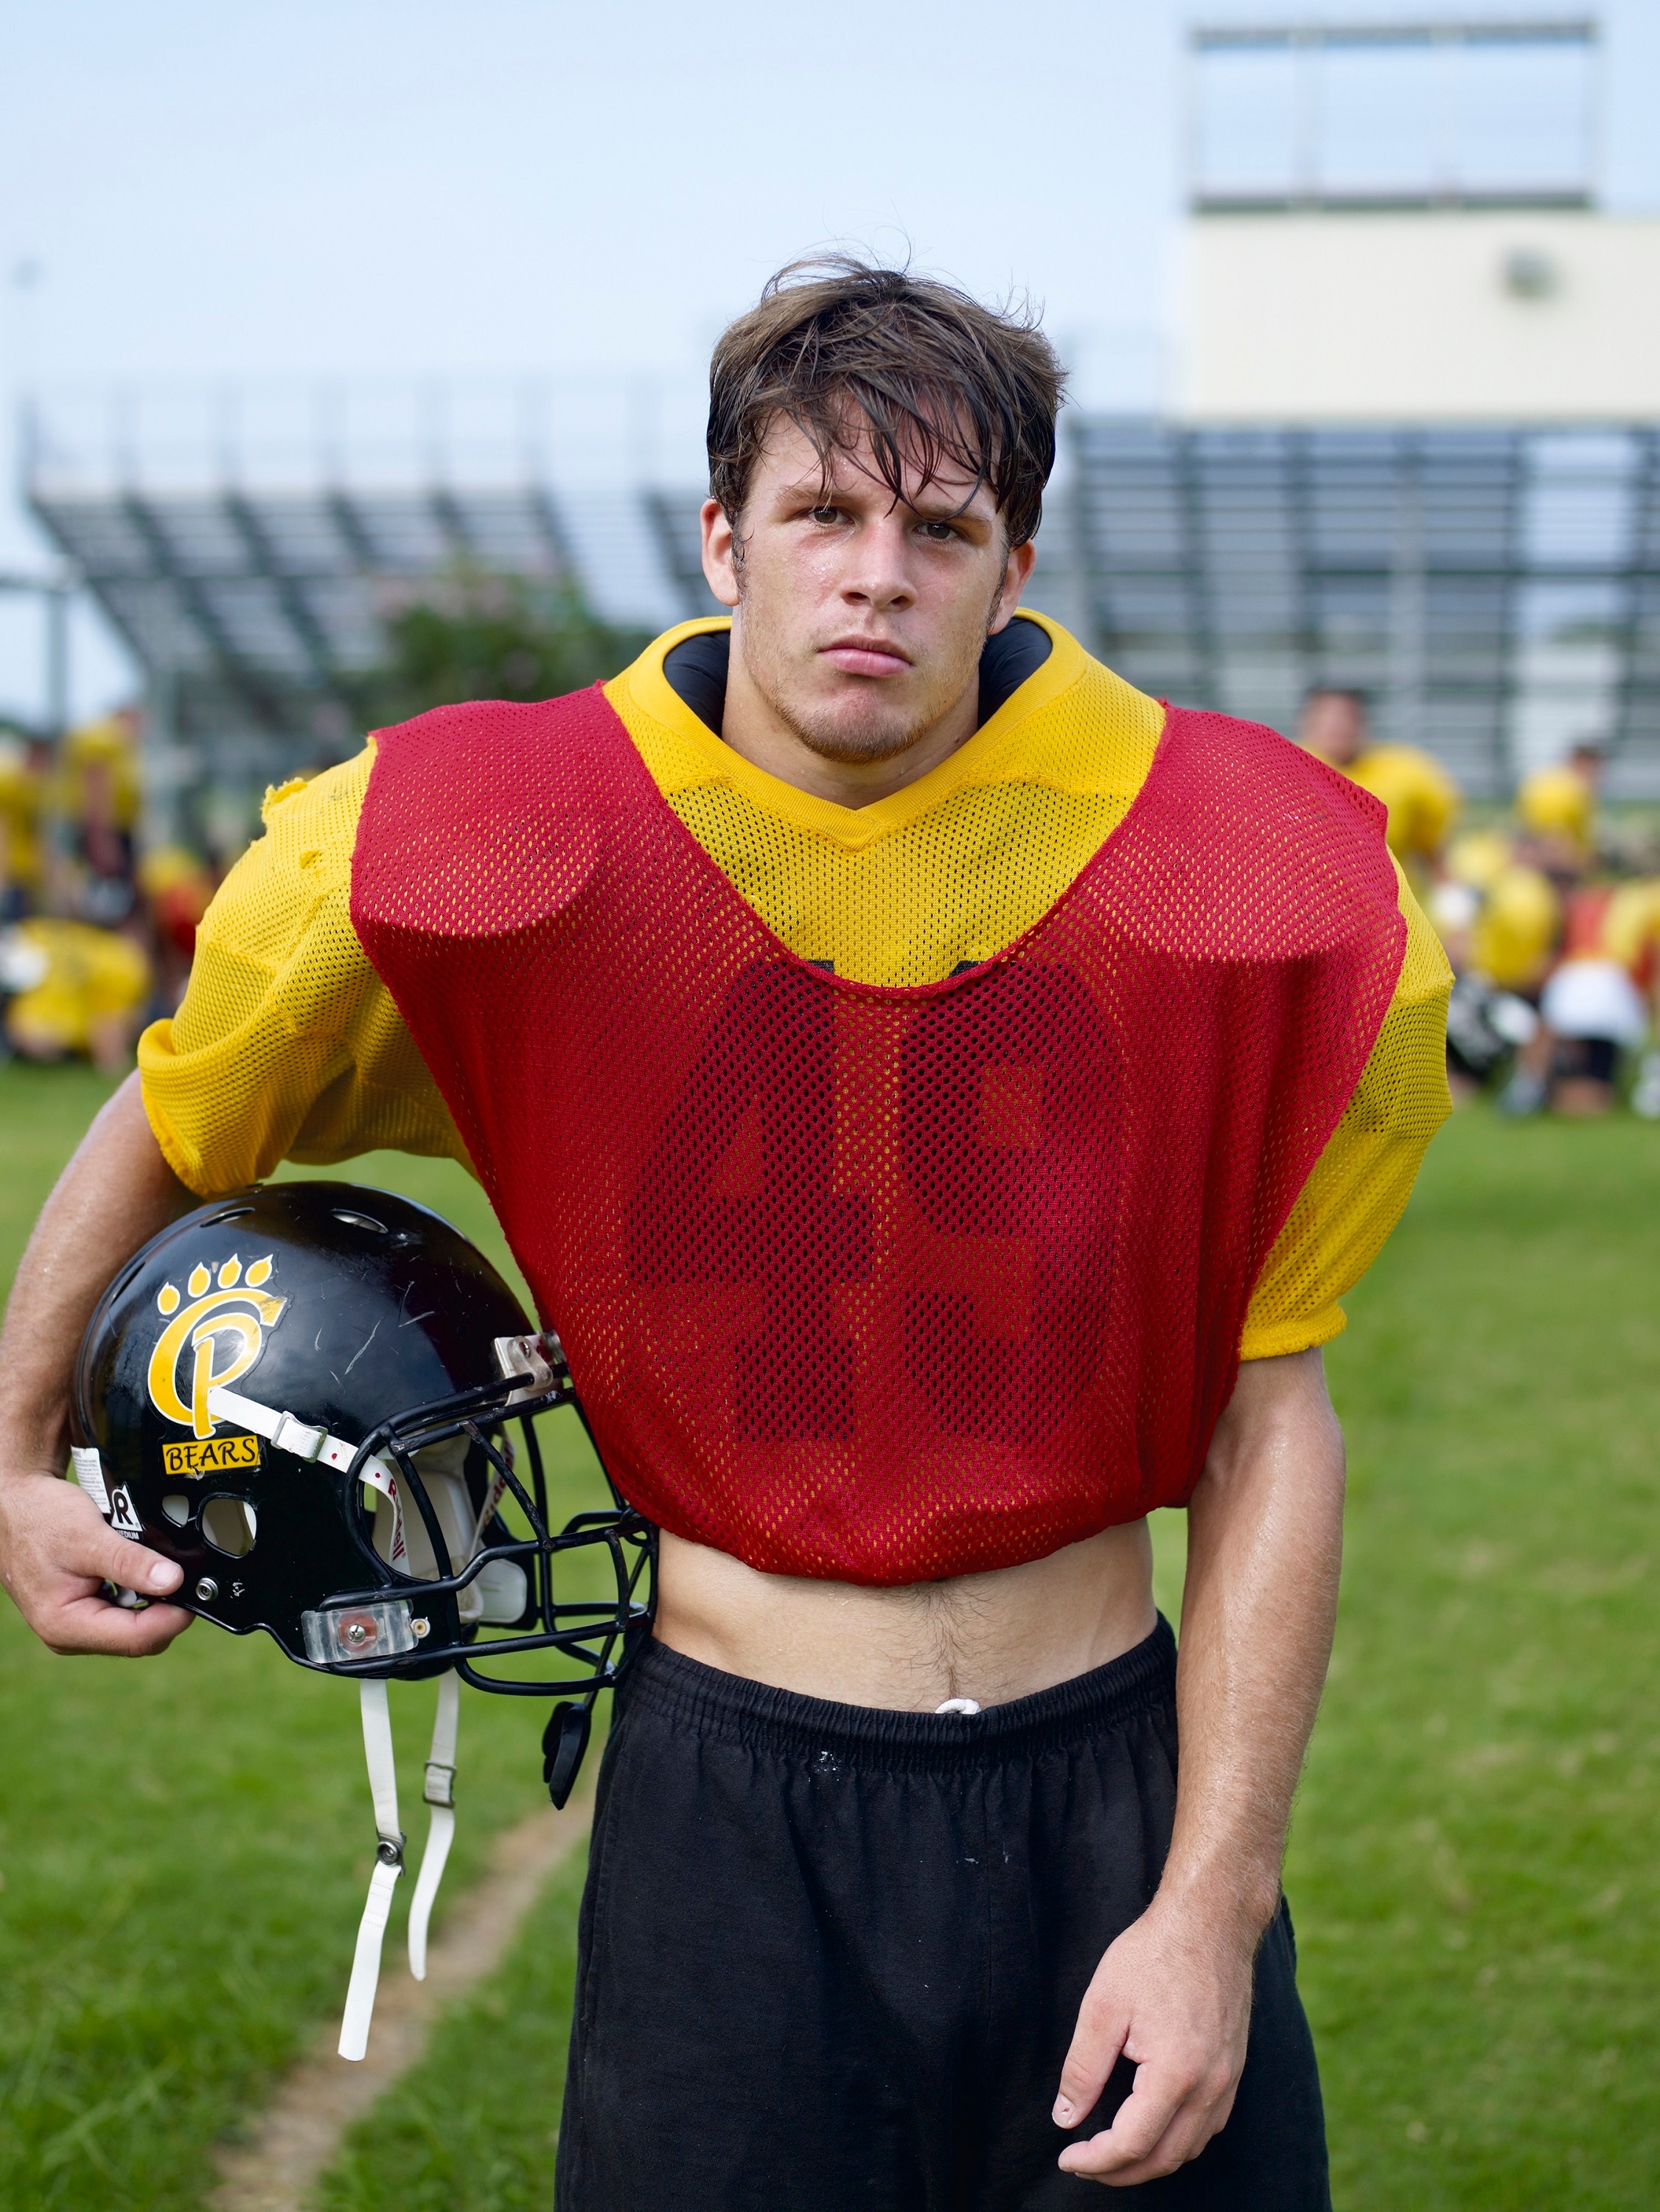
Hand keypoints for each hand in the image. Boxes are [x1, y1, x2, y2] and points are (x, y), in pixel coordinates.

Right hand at [0, 1468, 192, 1654]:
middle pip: (139, 1637)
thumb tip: (174, 1582)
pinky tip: (138, 1569)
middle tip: (181, 1571)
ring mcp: (77, 1626)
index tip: (196, 1588)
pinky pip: (124, 1613)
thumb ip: (130, 1562)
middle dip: (166, 1608)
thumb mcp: (88, 1537)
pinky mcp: (84, 1612)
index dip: (174, 1617)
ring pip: (135, 1626)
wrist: (17, 1505)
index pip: (136, 1639)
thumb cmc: (41, 1519)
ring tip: (154, 1565)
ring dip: (153, 1600)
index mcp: (64, 1625)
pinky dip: (139, 1593)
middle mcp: (70, 1634)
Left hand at [1052, 1891, 1257, 2184]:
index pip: (1132, 2144)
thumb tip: (1066, 2118)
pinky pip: (1207, 2126)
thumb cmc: (1153, 1955)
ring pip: (1190, 2148)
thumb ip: (1082, 2069)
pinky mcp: (1234, 2069)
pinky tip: (1153, 2128)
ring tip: (1112, 2153)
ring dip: (1150, 2161)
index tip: (1066, 2157)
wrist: (1210, 1921)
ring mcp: (1228, 2080)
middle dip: (1120, 2171)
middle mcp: (1210, 2087)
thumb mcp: (1103, 2007)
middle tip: (1084, 2163)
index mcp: (1175, 2074)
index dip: (1095, 2160)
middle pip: (1164, 2158)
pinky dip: (1177, 2140)